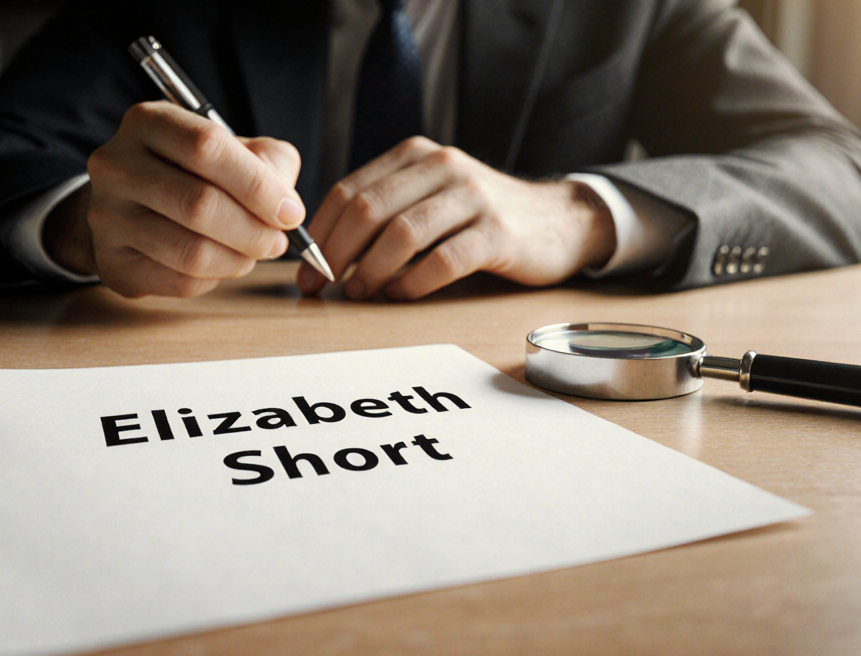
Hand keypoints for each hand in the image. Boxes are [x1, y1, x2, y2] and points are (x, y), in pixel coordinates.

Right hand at [43, 101, 306, 297]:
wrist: (131, 206)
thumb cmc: (193, 173)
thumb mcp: (234, 149)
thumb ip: (269, 163)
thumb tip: (285, 205)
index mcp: (148, 122)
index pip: (207, 147)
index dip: (257, 185)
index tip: (290, 212)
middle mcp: (116, 165)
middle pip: (199, 204)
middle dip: (254, 230)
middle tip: (277, 241)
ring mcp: (107, 216)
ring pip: (192, 251)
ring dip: (239, 259)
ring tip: (252, 252)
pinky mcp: (113, 263)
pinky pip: (180, 281)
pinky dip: (214, 278)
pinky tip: (219, 263)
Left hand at [295, 137, 616, 299]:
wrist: (557, 221)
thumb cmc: (480, 217)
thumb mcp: (430, 195)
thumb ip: (385, 209)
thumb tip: (323, 249)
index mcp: (416, 156)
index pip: (349, 190)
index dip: (319, 232)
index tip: (303, 270)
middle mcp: (443, 167)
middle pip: (369, 209)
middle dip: (335, 253)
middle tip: (321, 287)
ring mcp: (473, 198)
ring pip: (402, 233)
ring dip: (371, 270)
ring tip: (359, 292)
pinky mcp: (498, 233)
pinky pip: (443, 261)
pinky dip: (413, 283)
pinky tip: (401, 295)